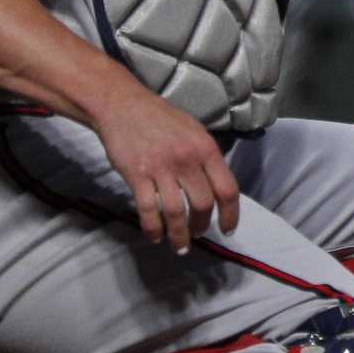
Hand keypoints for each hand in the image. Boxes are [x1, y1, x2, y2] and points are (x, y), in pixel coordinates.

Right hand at [92, 86, 240, 252]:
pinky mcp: (137, 175)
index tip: (228, 229)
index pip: (227, 189)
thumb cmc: (161, 118)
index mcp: (207, 149)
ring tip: (180, 246)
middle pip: (203, 204)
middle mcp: (187, 160)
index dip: (231, 214)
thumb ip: (207, 157)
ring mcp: (161, 169)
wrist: (122, 106)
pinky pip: (147, 210)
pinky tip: (154, 237)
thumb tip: (217, 184)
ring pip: (176, 212)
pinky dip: (153, 228)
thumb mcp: (195, 131)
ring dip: (179, 234)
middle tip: (199, 234)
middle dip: (202, 225)